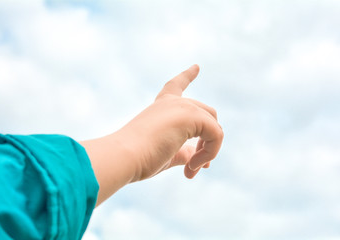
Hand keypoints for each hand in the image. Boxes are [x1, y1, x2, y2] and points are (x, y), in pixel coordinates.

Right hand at [119, 64, 223, 179]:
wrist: (122, 156)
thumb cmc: (138, 158)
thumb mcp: (167, 154)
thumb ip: (185, 153)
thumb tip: (201, 161)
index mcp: (161, 106)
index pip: (176, 85)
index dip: (187, 76)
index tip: (197, 67)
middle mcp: (173, 102)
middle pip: (207, 114)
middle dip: (208, 142)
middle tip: (192, 166)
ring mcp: (183, 106)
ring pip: (214, 125)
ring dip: (208, 151)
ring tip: (190, 169)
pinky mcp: (191, 115)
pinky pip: (216, 134)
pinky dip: (210, 153)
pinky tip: (191, 167)